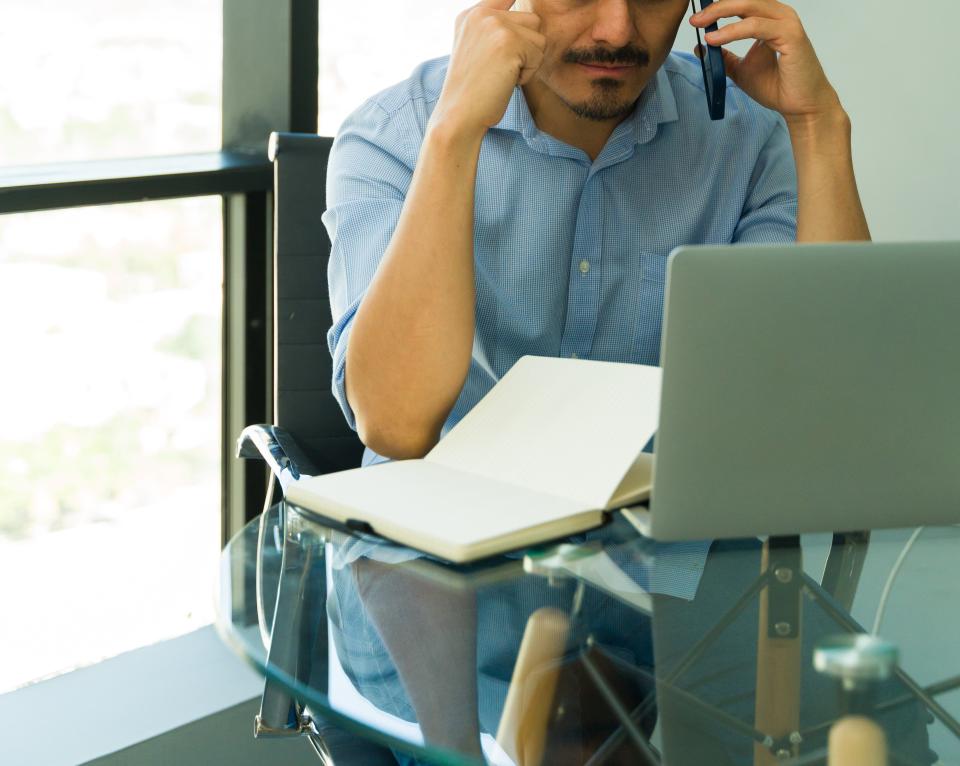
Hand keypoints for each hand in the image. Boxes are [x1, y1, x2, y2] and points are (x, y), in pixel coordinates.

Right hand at [432, 0, 545, 137]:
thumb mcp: (475, 49)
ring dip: (529, 62)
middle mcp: (483, 14)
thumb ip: (494, 29)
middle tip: (503, 69)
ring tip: (503, 75)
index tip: (516, 35)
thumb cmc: (471, 91)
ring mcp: (496, 26)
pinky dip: (528, 74)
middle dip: (527, 48)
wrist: (459, 115)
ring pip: (539, 38)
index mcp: (472, 14)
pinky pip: (538, 56)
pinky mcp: (510, 43)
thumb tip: (530, 21)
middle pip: (533, 21)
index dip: (519, 11)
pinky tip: (506, 82)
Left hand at [690, 0, 842, 124]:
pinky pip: (756, 26)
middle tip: (695, 19)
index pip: (742, 3)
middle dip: (717, 6)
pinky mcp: (791, 35)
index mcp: (769, 18)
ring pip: (750, 7)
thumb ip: (724, 57)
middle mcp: (779, 15)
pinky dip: (733, 31)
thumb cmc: (777, 87)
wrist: (799, 105)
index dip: (719, 7)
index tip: (696, 18)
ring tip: (701, 25)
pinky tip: (715, 39)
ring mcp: (787, 23)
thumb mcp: (741, 70)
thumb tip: (701, 47)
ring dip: (722, 13)